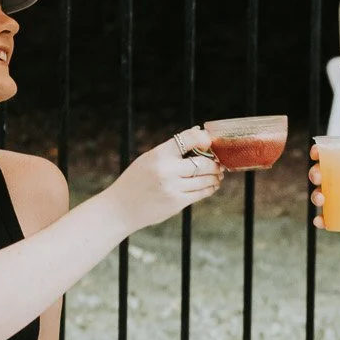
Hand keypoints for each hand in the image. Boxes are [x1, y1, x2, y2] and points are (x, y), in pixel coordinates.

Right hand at [107, 132, 223, 233]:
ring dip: (215, 176)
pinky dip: (210, 188)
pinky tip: (211, 185)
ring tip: (217, 175)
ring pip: (205, 179)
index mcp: (158, 155)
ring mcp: (173, 188)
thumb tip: (197, 131)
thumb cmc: (135, 181)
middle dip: (215, 163)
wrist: (120, 208)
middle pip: (203, 162)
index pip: (188, 138)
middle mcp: (166, 171)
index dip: (204, 138)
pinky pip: (201, 193)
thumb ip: (172, 148)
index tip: (209, 141)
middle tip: (218, 163)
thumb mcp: (148, 159)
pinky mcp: (177, 203)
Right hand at [309, 145, 339, 274]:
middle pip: (322, 174)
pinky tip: (320, 221)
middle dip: (314, 173)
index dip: (321, 152)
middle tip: (318, 177)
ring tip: (321, 199)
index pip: (334, 156)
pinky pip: (329, 218)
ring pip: (322, 195)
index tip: (315, 152)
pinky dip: (321, 220)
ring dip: (316, 195)